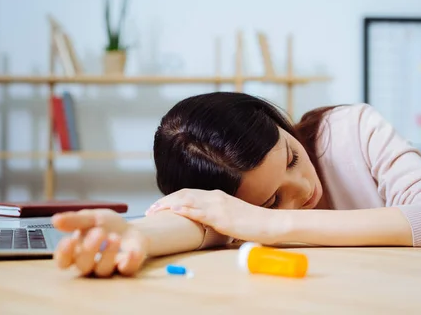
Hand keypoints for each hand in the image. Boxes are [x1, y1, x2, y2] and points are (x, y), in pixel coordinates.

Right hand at [52, 209, 147, 276]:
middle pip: (83, 266)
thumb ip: (75, 220)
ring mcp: (109, 269)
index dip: (64, 254)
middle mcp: (90, 265)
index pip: (64, 261)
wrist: (132, 229)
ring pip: (103, 270)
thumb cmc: (106, 226)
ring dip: (108, 254)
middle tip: (99, 232)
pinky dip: (130, 261)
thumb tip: (55, 220)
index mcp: (76, 253)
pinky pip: (127, 270)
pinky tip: (132, 251)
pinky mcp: (127, 268)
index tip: (68, 240)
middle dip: (89, 250)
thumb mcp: (91, 218)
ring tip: (115, 237)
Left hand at [146, 189, 284, 243]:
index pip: (189, 194)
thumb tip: (207, 226)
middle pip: (183, 194)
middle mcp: (215, 196)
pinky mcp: (221, 216)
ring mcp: (218, 205)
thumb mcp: (232, 217)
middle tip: (149, 210)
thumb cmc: (254, 224)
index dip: (172, 199)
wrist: (270, 223)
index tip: (158, 207)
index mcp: (217, 196)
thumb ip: (219, 218)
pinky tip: (174, 210)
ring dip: (168, 205)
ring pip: (187, 200)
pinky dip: (185, 209)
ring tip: (154, 210)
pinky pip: (199, 211)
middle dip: (164, 201)